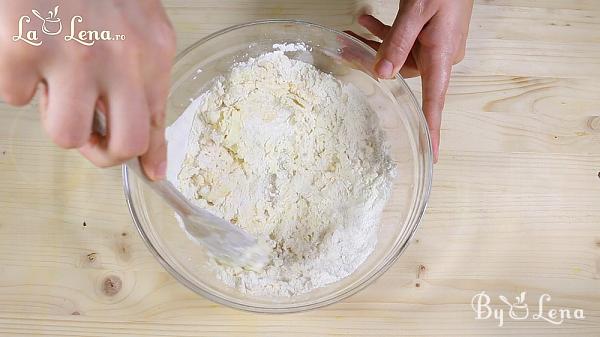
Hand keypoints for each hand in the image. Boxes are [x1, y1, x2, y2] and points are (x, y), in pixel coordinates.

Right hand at [0, 0, 175, 179]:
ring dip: (56, 113)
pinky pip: (16, 99)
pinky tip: (29, 47)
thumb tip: (153, 163)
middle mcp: (119, 59)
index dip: (146, 155)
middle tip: (89, 128)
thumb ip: (146, 89)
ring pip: (66, 136)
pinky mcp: (22, 49)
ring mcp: (70, 55)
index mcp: (152, 53)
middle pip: (120, 147)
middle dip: (101, 150)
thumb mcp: (141, 31)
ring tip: (55, 77)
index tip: (148, 171)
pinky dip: (19, 78)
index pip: (156, 124)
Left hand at [347, 0, 472, 161]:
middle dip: (374, 63)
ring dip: (376, 44)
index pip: (435, 102)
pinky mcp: (431, 33)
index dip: (432, 130)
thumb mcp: (417, 12)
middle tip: (347, 49)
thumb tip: (381, 74)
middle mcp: (440, 55)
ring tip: (353, 28)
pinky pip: (405, 40)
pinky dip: (387, 33)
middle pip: (404, 72)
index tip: (432, 155)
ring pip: (400, 54)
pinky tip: (366, 21)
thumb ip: (397, 41)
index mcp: (442, 56)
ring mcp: (436, 44)